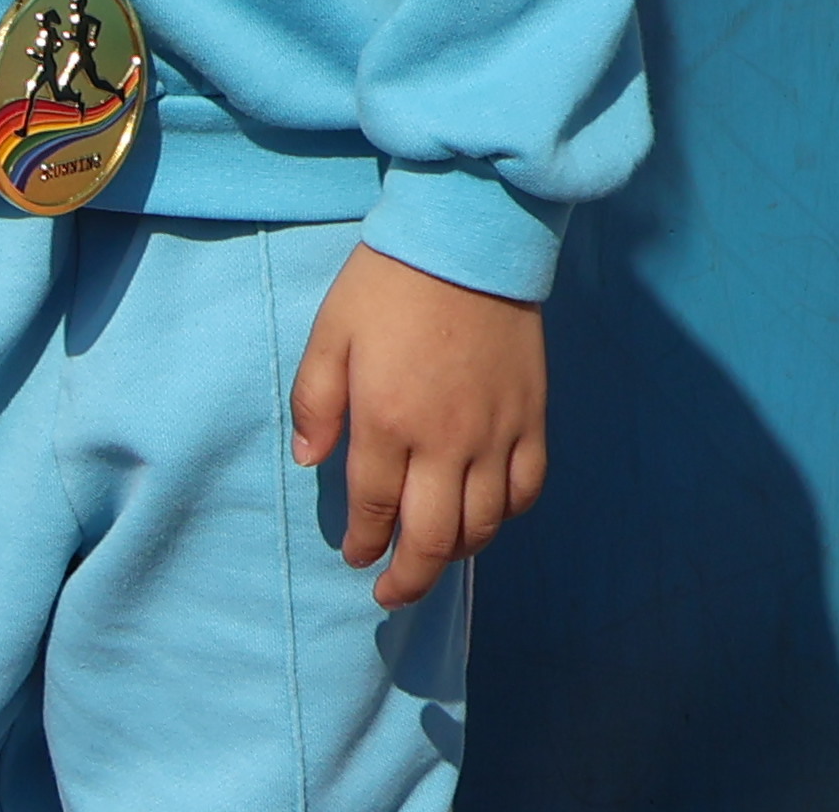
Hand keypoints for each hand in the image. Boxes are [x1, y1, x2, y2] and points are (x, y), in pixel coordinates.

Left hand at [292, 245, 547, 608]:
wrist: (466, 244)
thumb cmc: (387, 285)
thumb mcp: (329, 334)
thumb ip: (315, 402)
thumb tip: (307, 460)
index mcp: (387, 422)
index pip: (373, 507)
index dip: (362, 542)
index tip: (354, 557)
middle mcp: (446, 442)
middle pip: (432, 538)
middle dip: (409, 578)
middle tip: (391, 594)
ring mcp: (495, 435)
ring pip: (482, 525)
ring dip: (455, 555)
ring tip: (433, 560)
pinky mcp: (532, 421)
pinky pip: (525, 492)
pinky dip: (505, 518)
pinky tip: (486, 520)